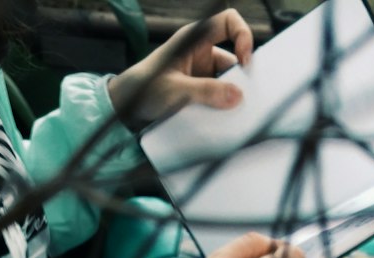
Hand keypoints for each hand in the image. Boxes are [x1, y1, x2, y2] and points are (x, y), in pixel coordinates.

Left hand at [109, 9, 253, 127]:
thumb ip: (206, 91)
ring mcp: (202, 73)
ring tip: (233, 114)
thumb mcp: (176, 90)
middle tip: (244, 99)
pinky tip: (224, 119)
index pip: (228, 22)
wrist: (127, 107)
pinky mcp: (201, 91)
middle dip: (241, 78)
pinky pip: (219, 96)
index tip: (245, 62)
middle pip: (233, 59)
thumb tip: (237, 95)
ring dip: (232, 97)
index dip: (243, 35)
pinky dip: (224, 107)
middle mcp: (201, 52)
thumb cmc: (145, 89)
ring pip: (228, 81)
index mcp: (195, 38)